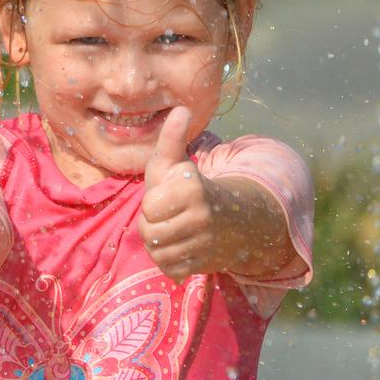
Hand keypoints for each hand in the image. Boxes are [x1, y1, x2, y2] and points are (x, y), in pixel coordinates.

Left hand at [138, 107, 231, 281]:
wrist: (230, 219)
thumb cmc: (190, 187)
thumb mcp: (178, 161)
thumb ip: (172, 138)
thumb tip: (181, 109)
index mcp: (193, 189)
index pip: (149, 206)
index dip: (151, 202)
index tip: (166, 196)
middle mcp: (202, 218)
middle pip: (150, 232)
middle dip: (152, 224)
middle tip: (166, 216)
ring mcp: (205, 244)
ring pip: (158, 253)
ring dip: (158, 244)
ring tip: (171, 230)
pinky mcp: (204, 266)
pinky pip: (169, 269)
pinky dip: (168, 262)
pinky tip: (178, 247)